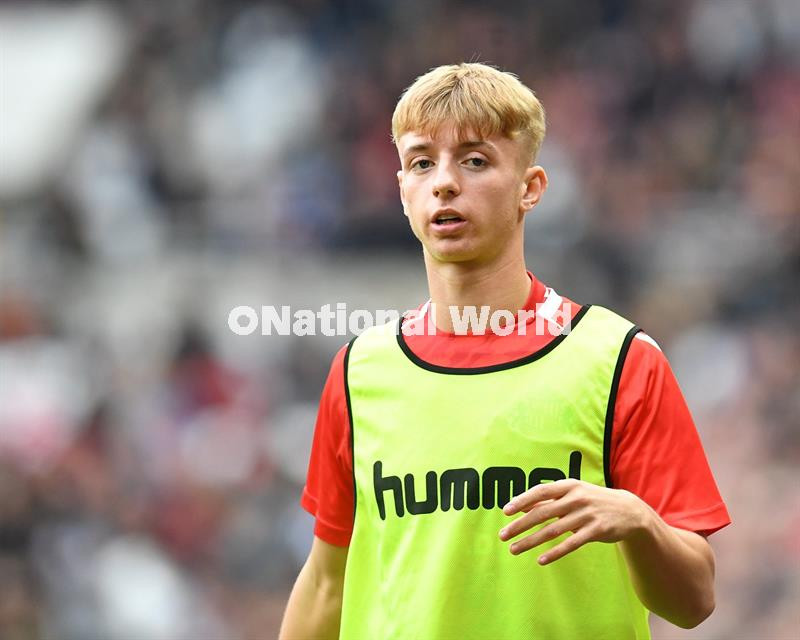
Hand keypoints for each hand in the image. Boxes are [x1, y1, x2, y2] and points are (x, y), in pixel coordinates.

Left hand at [498, 479, 649, 564]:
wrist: (629, 511)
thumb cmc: (592, 501)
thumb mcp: (573, 495)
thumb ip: (550, 501)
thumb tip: (522, 507)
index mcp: (568, 486)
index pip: (540, 492)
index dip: (522, 501)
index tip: (506, 511)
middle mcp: (576, 498)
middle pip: (542, 514)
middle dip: (520, 525)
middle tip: (503, 536)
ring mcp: (586, 515)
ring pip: (552, 531)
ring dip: (531, 541)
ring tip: (514, 549)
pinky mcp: (596, 531)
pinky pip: (571, 544)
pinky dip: (554, 553)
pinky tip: (541, 560)